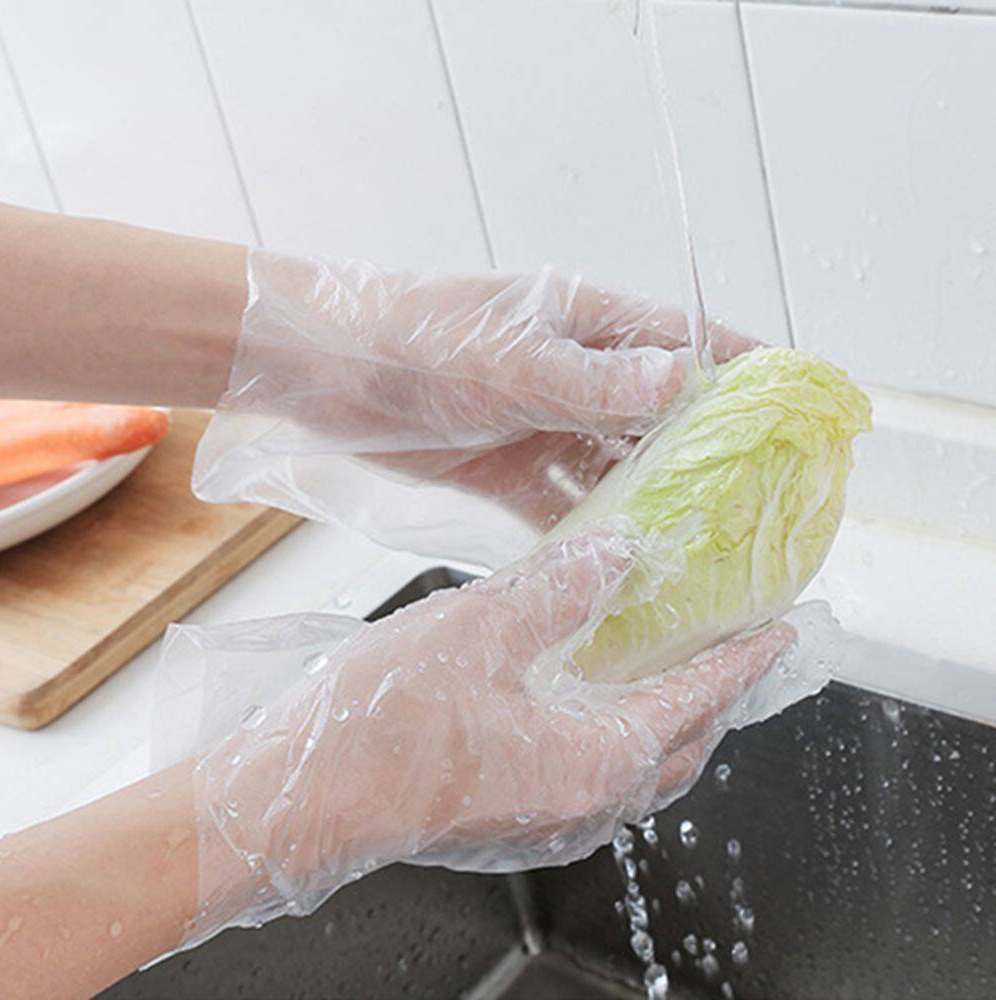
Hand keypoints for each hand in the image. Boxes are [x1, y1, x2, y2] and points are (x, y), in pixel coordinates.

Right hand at [184, 532, 792, 942]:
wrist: (300, 800)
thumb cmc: (381, 728)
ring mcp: (546, 816)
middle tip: (732, 645)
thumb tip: (616, 558)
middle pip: (682, 746)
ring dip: (667, 714)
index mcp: (593, 760)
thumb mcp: (479, 629)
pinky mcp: (509, 813)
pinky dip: (615, 727)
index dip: (743, 659)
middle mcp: (583, 802)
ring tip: (668, 661)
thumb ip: (558, 590)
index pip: (697, 700)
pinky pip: (593, 769)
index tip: (782, 630)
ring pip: (639, 763)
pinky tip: (584, 689)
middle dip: (716, 695)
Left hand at [195, 252, 756, 531]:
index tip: (797, 411)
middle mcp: (574, 376)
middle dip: (706, 462)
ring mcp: (542, 426)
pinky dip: (587, 538)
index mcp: (587, 325)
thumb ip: (591, 380)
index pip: (688, 344)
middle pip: (659, 420)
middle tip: (755, 510)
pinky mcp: (507, 470)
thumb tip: (683, 380)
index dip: (746, 376)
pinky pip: (562, 508)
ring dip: (648, 510)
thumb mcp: (506, 359)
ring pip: (614, 472)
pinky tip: (617, 572)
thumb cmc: (410, 337)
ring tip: (696, 556)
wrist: (319, 369)